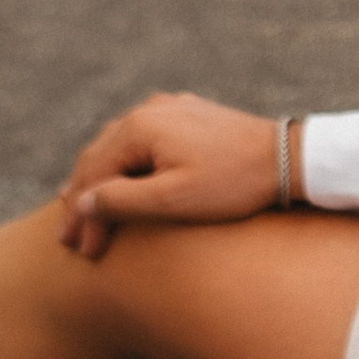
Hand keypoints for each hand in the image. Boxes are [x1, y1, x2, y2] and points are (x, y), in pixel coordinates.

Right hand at [59, 93, 282, 261]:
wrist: (289, 158)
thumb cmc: (233, 183)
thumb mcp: (173, 201)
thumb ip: (122, 201)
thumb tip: (81, 203)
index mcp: (140, 127)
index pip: (95, 175)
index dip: (83, 216)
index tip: (81, 250)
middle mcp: (148, 109)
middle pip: (100, 158)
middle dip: (83, 200)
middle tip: (69, 239)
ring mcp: (169, 108)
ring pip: (118, 147)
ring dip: (101, 181)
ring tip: (81, 211)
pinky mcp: (188, 115)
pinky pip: (142, 140)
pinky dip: (125, 165)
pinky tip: (119, 178)